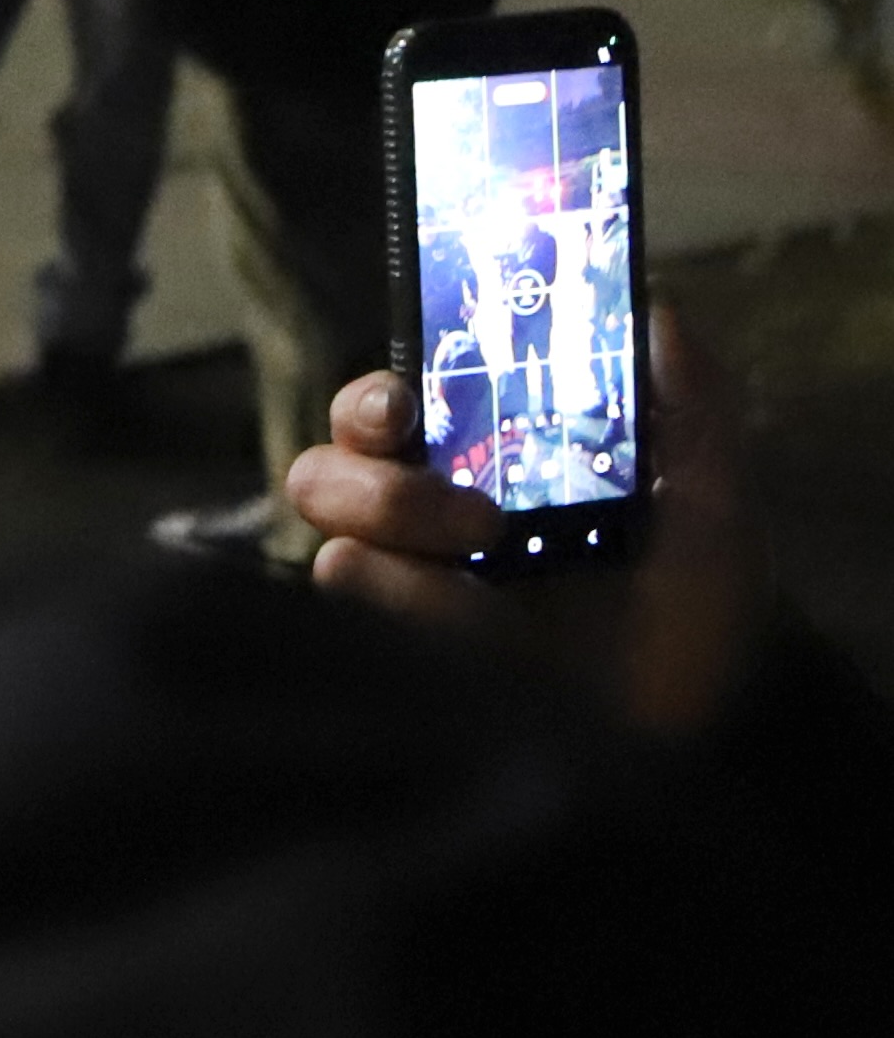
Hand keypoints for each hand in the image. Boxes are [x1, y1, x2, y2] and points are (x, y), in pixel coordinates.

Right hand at [289, 306, 767, 734]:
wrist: (700, 727)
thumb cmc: (699, 613)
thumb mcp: (714, 500)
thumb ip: (693, 404)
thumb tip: (657, 310)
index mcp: (476, 476)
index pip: (385, 417)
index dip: (374, 399)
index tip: (408, 401)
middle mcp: (423, 535)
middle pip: (323, 473)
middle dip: (377, 479)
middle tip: (477, 514)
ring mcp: (408, 604)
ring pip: (333, 547)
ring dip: (404, 539)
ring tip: (488, 560)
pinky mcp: (399, 662)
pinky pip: (368, 614)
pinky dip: (425, 608)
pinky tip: (490, 629)